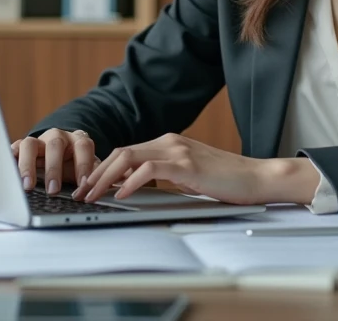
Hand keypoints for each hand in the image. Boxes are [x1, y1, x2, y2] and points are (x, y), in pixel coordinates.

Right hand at [10, 128, 100, 195]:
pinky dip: (10, 160)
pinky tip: (8, 173)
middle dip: (54, 168)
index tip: (83, 185)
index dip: (84, 165)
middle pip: (55, 145)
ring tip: (28, 186)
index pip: (83, 146)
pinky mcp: (21, 147)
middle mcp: (57, 137)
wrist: (60, 155)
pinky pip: (13, 150)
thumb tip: (97, 191)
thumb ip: (92, 176)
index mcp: (78, 140)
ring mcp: (38, 141)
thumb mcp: (86, 169)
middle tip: (53, 191)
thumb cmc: (75, 165)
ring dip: (28, 166)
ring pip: (30, 145)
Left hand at [75, 132, 319, 205]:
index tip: (88, 185)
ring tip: (92, 195)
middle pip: (121, 152)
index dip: (102, 168)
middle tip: (81, 192)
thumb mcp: (189, 175)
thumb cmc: (227, 181)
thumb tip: (138, 189)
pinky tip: (122, 194)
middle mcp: (170, 141)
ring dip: (105, 177)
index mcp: (169, 143)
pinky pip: (149, 169)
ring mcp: (178, 150)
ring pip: (129, 157)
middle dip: (96, 173)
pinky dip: (130, 181)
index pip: (126, 151)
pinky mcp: (186, 164)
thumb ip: (166, 176)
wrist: (256, 178)